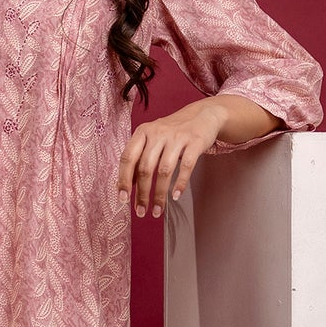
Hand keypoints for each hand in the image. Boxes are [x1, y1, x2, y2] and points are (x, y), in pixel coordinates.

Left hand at [117, 100, 224, 218]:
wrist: (202, 114)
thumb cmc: (172, 132)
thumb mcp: (152, 138)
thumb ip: (140, 157)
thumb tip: (128, 185)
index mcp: (143, 132)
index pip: (128, 158)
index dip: (123, 180)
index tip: (122, 199)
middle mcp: (158, 133)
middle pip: (145, 168)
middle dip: (142, 194)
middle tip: (141, 212)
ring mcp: (177, 137)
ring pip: (164, 171)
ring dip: (159, 195)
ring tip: (157, 210)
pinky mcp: (195, 142)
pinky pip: (186, 166)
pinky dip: (179, 183)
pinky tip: (175, 196)